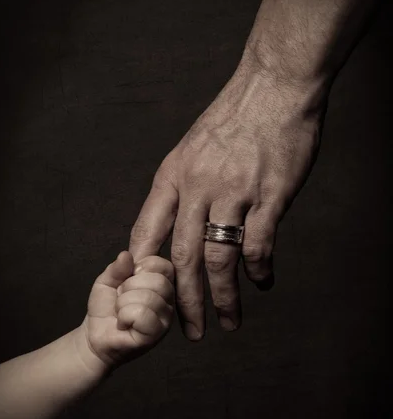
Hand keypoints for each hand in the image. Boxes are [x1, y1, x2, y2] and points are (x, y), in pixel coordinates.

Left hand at [80, 251, 173, 367]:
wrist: (94, 335)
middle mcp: (168, 300)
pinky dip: (125, 316)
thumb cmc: (105, 308)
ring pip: (149, 298)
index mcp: (161, 283)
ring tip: (121, 311)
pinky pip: (143, 314)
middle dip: (130, 287)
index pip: (163, 265)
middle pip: (159, 281)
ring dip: (124, 303)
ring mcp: (165, 318)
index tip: (127, 280)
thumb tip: (126, 255)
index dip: (140, 268)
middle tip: (122, 298)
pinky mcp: (156, 334)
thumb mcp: (107, 280)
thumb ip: (117, 267)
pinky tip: (124, 323)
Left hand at [129, 58, 326, 339]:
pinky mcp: (268, 195)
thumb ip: (181, 187)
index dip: (144, 272)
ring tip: (228, 322)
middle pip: (181, 258)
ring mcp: (232, 192)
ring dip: (223, 298)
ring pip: (218, 260)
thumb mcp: (190, 148)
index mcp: (172, 176)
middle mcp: (197, 188)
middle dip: (183, 302)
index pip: (147, 233)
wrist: (274, 86)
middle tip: (189, 332)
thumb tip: (174, 225)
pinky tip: (262, 282)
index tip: (147, 298)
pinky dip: (259, 270)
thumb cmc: (234, 119)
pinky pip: (258, 245)